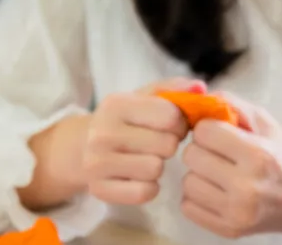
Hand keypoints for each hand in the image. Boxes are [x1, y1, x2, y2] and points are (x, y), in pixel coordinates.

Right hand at [82, 78, 199, 204]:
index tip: (173, 125)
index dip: (181, 122)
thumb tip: (200, 88)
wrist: (81, 147)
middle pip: (166, 145)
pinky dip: (149, 187)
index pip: (170, 116)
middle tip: (160, 143)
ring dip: (158, 166)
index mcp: (116, 104)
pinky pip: (144, 193)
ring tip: (148, 158)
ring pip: (155, 169)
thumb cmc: (124, 120)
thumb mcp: (145, 97)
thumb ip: (175, 89)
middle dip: (170, 144)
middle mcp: (102, 133)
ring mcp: (96, 163)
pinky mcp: (99, 189)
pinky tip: (140, 177)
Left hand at [180, 95, 281, 240]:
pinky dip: (197, 197)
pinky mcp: (229, 229)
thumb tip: (197, 99)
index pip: (204, 132)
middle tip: (220, 154)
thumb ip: (232, 104)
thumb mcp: (266, 123)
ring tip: (220, 173)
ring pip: (187, 183)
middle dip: (202, 150)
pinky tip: (217, 191)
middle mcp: (247, 185)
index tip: (221, 134)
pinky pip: (188, 207)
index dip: (210, 129)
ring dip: (199, 175)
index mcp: (258, 154)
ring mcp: (237, 211)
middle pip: (191, 156)